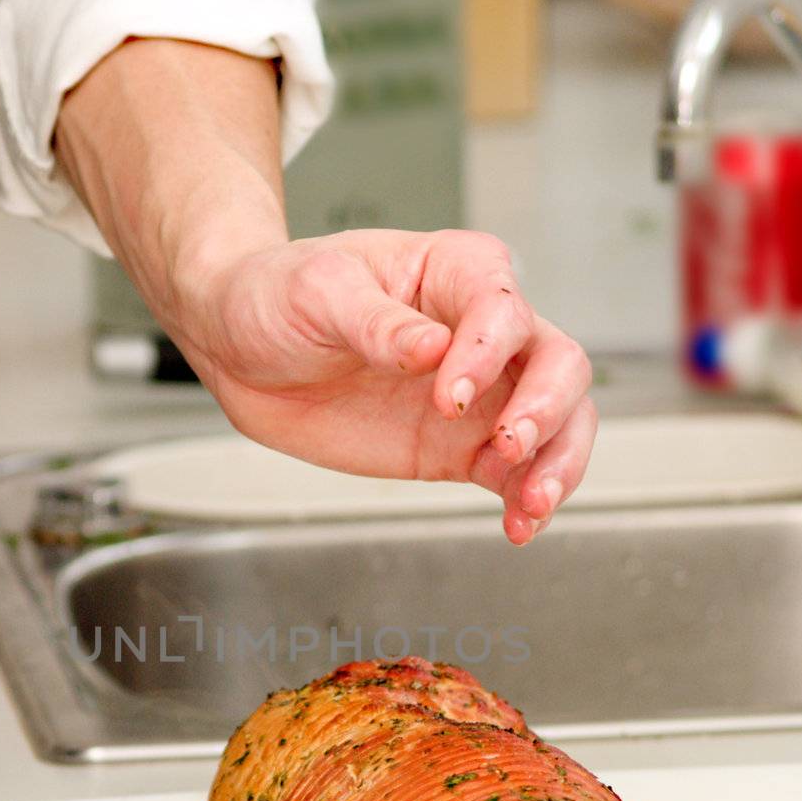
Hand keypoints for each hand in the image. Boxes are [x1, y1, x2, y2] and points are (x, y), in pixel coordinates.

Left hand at [173, 228, 595, 545]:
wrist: (241, 349)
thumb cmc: (279, 294)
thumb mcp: (317, 293)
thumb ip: (377, 323)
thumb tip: (433, 349)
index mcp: (456, 272)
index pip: (503, 309)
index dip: (487, 354)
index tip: (446, 396)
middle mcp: (484, 331)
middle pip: (560, 363)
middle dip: (548, 409)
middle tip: (509, 445)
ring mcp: (481, 393)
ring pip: (558, 422)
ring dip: (557, 463)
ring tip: (529, 505)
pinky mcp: (461, 446)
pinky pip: (516, 474)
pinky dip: (527, 501)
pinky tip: (519, 528)